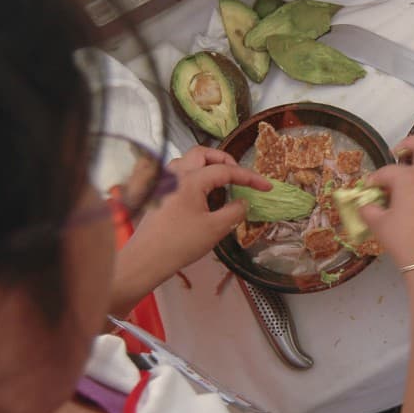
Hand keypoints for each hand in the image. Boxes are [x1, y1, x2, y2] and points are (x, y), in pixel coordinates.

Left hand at [110, 147, 269, 313]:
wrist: (146, 259)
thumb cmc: (180, 243)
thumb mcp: (216, 228)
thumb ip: (235, 211)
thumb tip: (243, 203)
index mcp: (191, 179)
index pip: (226, 171)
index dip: (250, 177)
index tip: (266, 186)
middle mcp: (175, 174)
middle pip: (203, 153)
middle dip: (225, 160)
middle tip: (240, 176)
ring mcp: (164, 183)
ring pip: (189, 161)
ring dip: (208, 166)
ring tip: (223, 182)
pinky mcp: (159, 193)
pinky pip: (180, 174)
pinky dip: (196, 176)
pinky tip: (204, 194)